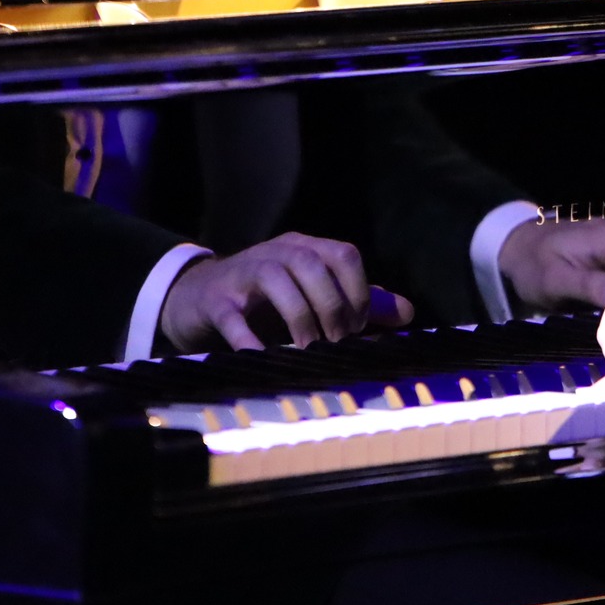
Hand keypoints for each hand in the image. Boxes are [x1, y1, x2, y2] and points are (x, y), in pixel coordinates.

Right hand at [159, 232, 414, 351]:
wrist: (196, 298)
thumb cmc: (265, 300)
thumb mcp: (313, 296)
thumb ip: (358, 303)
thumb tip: (407, 312)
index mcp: (304, 248)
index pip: (343, 254)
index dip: (358, 291)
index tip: (359, 328)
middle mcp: (275, 252)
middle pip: (312, 263)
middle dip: (332, 307)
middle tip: (337, 343)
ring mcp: (242, 273)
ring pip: (276, 279)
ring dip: (300, 318)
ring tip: (309, 350)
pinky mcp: (215, 300)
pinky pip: (232, 315)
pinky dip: (249, 338)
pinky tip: (264, 356)